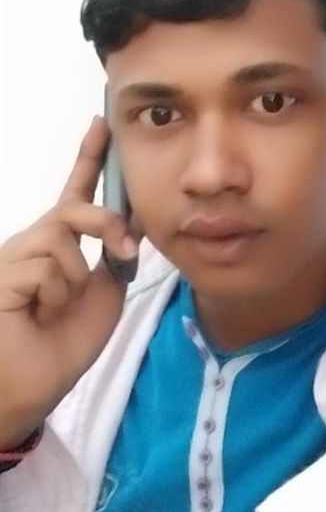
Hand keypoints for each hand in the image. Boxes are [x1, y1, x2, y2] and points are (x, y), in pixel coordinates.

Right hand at [0, 117, 138, 448]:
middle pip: (74, 208)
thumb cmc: (64, 343)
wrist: (32, 388)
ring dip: (75, 280)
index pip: (75, 192)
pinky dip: (57, 297)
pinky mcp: (3, 274)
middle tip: (124, 250)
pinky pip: (48, 267)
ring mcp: (15, 257)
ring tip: (57, 309)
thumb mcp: (104, 294)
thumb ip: (113, 257)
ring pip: (62, 238)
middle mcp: (34, 242)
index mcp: (61, 245)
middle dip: (106, 223)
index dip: (89, 158)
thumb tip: (127, 227)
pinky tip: (40, 316)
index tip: (101, 124)